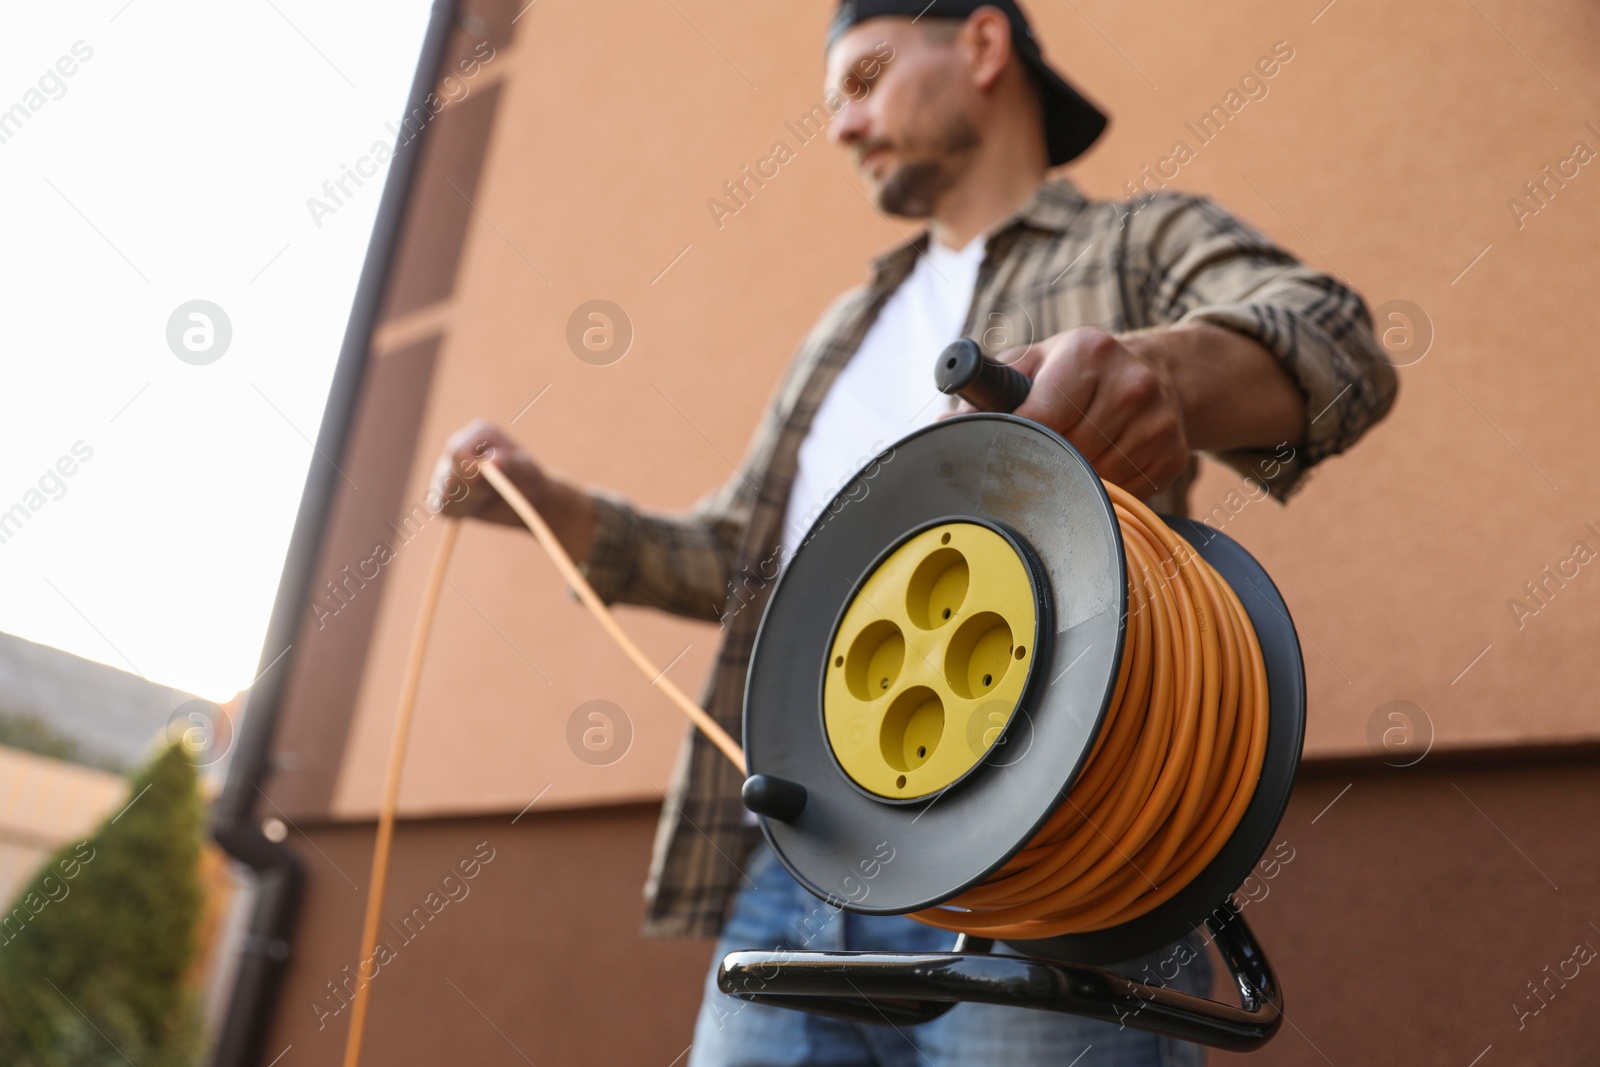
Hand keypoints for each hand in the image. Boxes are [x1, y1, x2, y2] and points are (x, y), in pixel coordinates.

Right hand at [429, 419, 598, 560]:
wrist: (529, 498)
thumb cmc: (530, 479)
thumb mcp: (527, 471)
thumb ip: (511, 464)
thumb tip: (492, 461)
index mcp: (479, 432)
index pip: (458, 453)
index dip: (470, 475)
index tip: (490, 485)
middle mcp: (459, 444)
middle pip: (448, 474)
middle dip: (471, 492)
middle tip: (490, 492)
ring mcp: (447, 465)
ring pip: (444, 493)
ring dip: (468, 503)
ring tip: (487, 497)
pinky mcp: (442, 487)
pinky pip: (441, 507)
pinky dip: (460, 511)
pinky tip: (477, 505)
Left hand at [962, 327, 1188, 494]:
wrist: (1161, 375)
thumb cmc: (1080, 372)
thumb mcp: (1037, 363)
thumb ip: (989, 391)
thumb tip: (941, 426)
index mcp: (1088, 353)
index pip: (1039, 417)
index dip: (1012, 444)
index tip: (995, 458)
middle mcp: (1130, 383)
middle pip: (1065, 454)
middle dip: (1039, 466)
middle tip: (1024, 470)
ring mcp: (1156, 421)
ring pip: (1093, 480)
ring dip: (1069, 484)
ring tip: (1061, 467)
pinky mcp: (1171, 454)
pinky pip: (1121, 493)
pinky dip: (1101, 492)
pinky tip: (1096, 472)